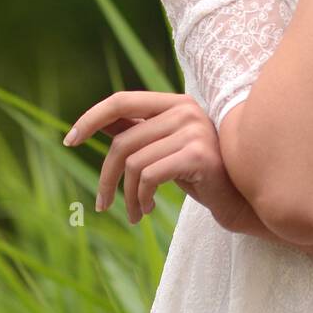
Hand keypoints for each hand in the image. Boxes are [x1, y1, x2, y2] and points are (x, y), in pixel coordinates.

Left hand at [63, 90, 264, 231]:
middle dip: (106, 178)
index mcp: (176, 102)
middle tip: (102, 204)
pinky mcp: (199, 155)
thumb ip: (139, 132)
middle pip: (123, 142)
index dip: (91, 118)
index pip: (121, 100)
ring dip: (128, 196)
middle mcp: (185, 110)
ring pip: (134, 164)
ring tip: (135, 213)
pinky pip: (150, 177)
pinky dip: (141, 198)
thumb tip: (98, 124)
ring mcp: (194, 131)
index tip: (69, 141)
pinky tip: (148, 211)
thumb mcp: (166, 151)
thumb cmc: (203, 175)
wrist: (243, 200)